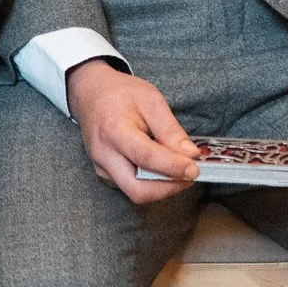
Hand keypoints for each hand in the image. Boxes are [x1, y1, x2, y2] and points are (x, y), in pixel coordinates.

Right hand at [67, 59, 200, 204]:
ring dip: (162, 187)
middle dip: (168, 188)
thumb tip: (190, 155)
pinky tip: (162, 167)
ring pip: (136, 192)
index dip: (173, 167)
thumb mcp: (151, 100)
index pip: (146, 158)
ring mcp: (102, 168)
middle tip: (190, 175)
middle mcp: (104, 155)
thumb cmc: (120, 94)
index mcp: (114, 131)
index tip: (195, 169)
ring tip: (179, 168)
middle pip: (138, 190)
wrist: (91, 94)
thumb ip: (170, 129)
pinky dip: (152, 183)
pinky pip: (131, 187)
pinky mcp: (105, 175)